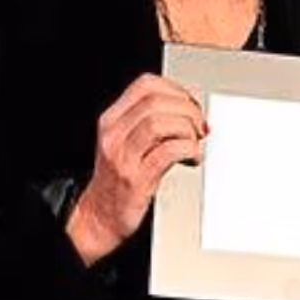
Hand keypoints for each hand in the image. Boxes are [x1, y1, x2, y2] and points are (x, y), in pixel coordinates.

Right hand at [67, 73, 205, 265]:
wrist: (100, 215)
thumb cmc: (119, 179)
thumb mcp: (125, 142)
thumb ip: (149, 123)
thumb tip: (191, 110)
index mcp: (111, 119)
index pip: (145, 84)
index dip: (176, 90)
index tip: (190, 105)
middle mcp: (114, 134)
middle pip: (156, 100)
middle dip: (187, 110)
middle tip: (199, 126)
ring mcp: (122, 155)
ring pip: (161, 122)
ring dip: (188, 130)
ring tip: (194, 143)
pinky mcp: (136, 178)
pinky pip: (168, 151)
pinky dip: (188, 150)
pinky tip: (192, 157)